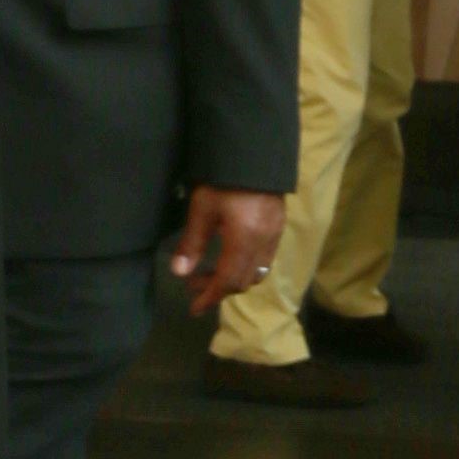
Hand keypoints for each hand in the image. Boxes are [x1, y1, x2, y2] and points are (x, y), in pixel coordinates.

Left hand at [169, 186, 285, 315]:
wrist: (254, 150)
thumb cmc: (223, 178)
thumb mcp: (202, 209)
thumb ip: (192, 243)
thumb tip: (180, 273)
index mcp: (245, 240)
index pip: (228, 281)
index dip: (210, 297)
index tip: (194, 308)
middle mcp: (264, 242)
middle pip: (244, 280)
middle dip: (219, 289)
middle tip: (194, 285)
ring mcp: (275, 233)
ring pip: (257, 271)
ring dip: (233, 278)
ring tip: (209, 273)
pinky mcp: (278, 224)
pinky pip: (264, 257)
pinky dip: (245, 265)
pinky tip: (228, 256)